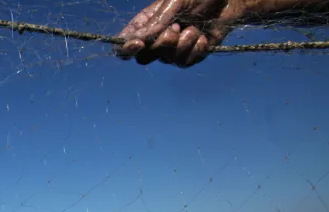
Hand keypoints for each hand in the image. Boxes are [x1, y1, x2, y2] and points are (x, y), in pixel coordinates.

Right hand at [116, 0, 242, 66]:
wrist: (229, 1)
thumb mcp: (175, 2)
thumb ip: (156, 22)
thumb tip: (136, 39)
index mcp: (145, 24)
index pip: (124, 45)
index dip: (126, 49)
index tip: (138, 44)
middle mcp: (156, 40)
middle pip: (144, 58)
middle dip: (162, 44)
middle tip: (177, 27)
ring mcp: (172, 50)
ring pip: (167, 61)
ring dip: (184, 43)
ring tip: (194, 28)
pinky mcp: (190, 56)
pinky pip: (186, 63)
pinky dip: (196, 49)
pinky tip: (203, 37)